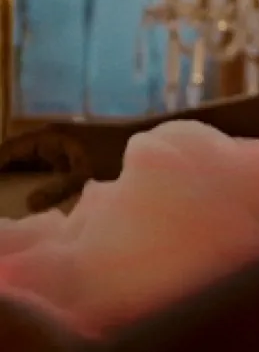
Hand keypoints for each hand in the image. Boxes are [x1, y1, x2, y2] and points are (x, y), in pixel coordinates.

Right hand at [0, 122, 132, 211]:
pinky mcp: (71, 163)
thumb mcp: (87, 173)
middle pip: (13, 161)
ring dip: (17, 186)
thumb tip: (27, 205)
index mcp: (49, 136)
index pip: (6, 151)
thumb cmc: (119, 155)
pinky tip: (30, 212)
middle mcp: (50, 140)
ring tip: (6, 215)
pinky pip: (44, 176)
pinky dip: (36, 189)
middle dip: (3, 181)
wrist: (152, 145)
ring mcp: (60, 151)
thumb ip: (58, 189)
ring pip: (28, 170)